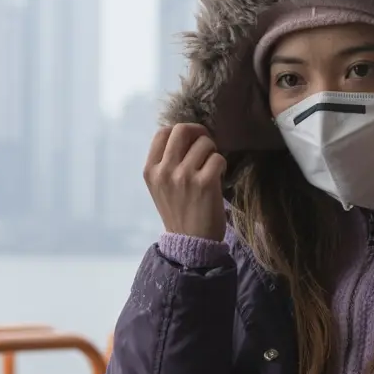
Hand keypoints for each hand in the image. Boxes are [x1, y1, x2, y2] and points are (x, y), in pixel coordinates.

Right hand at [144, 124, 226, 240]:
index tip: (192, 141)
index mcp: (151, 170)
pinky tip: (219, 178)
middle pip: (183, 130)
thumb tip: (188, 135)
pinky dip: (222, 165)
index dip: (182, 131)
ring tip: (212, 169)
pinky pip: (218, 158)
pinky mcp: (204, 183)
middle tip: (208, 147)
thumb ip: (167, 163)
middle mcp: (164, 171)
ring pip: (205, 143)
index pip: (163, 132)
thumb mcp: (162, 187)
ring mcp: (183, 176)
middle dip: (200, 134)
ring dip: (213, 153)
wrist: (191, 243)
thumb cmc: (180, 213)